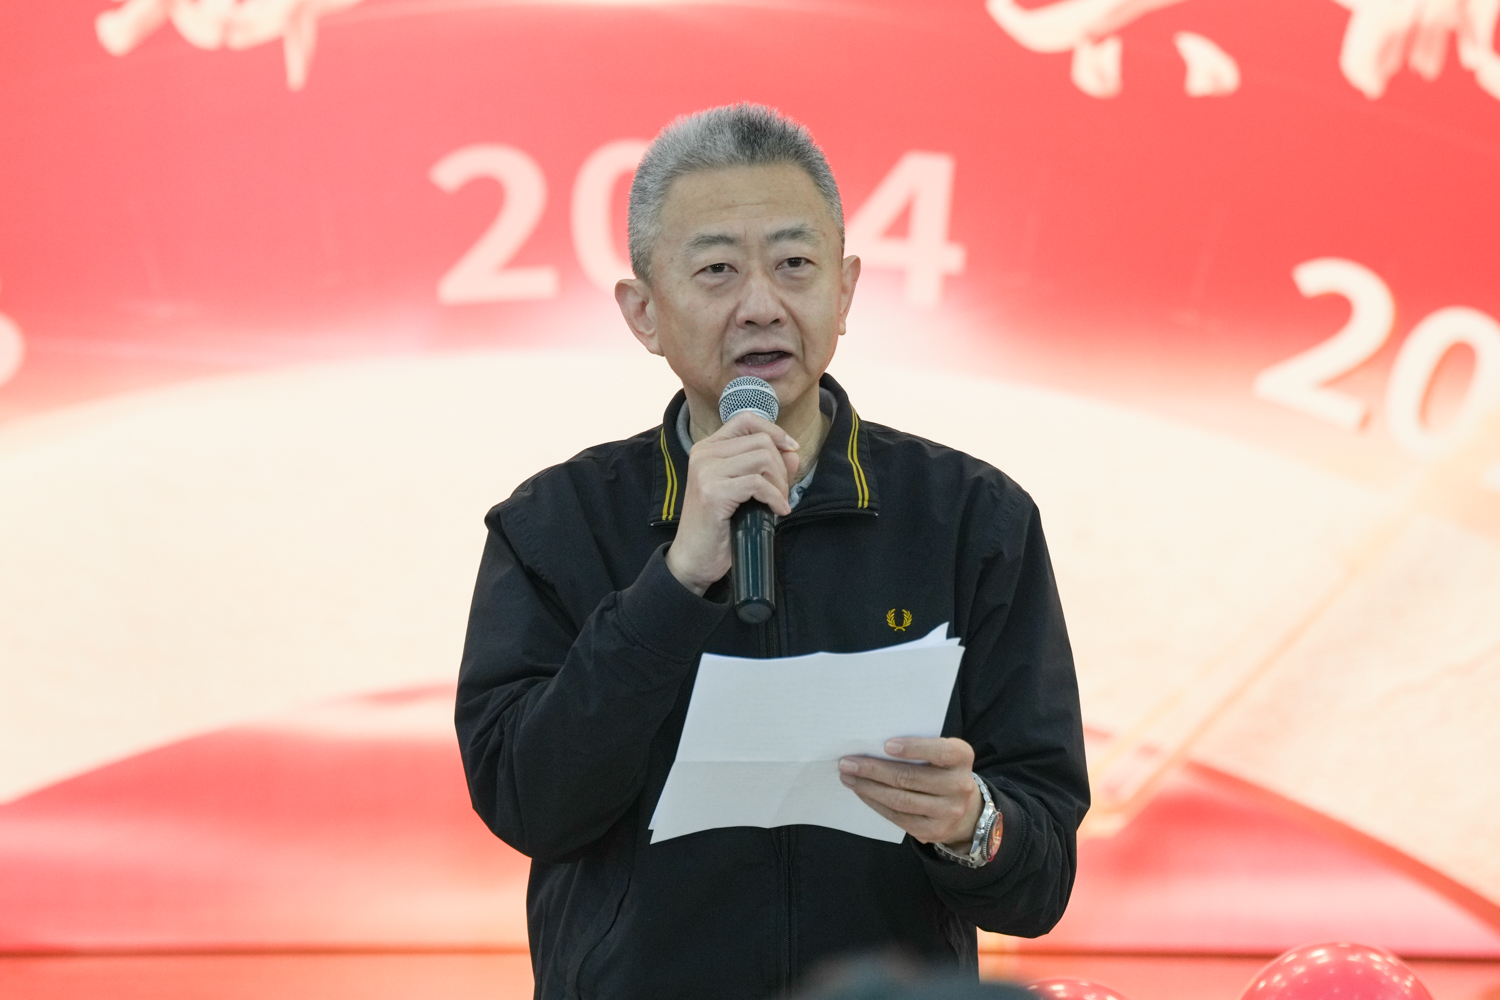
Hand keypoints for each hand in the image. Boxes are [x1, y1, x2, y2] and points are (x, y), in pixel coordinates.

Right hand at [666, 412, 799, 594]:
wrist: (694, 558)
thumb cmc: (720, 525)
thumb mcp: (745, 491)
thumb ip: (768, 468)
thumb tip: (793, 451)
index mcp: (708, 448)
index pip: (746, 419)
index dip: (774, 430)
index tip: (791, 449)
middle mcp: (703, 454)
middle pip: (761, 441)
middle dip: (781, 467)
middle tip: (781, 494)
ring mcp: (706, 471)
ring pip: (763, 459)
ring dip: (779, 483)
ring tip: (777, 503)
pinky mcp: (713, 492)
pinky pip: (758, 484)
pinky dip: (775, 498)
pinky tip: (777, 512)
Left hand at [838, 738, 982, 847]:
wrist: (963, 809)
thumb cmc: (941, 770)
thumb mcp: (939, 754)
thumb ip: (918, 748)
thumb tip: (873, 746)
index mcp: (961, 757)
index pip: (940, 751)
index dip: (913, 748)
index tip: (886, 745)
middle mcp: (960, 785)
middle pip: (910, 778)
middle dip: (874, 770)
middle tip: (847, 763)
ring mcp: (948, 812)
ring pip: (900, 800)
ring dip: (869, 788)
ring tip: (848, 777)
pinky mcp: (933, 831)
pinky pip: (898, 817)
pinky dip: (875, 803)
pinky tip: (862, 792)